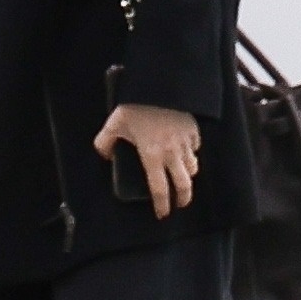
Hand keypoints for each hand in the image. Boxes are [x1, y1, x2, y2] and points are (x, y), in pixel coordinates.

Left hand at [93, 102, 200, 219]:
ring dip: (188, 176)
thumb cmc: (136, 106)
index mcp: (152, 156)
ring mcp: (185, 143)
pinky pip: (195, 148)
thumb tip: (104, 155)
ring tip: (182, 178)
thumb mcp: (114, 124)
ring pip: (192, 168)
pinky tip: (186, 153)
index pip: (159, 189)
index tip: (162, 214)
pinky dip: (192, 154)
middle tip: (179, 204)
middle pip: (183, 185)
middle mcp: (171, 154)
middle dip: (182, 199)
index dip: (161, 205)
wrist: (160, 85)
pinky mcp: (193, 131)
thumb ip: (104, 142)